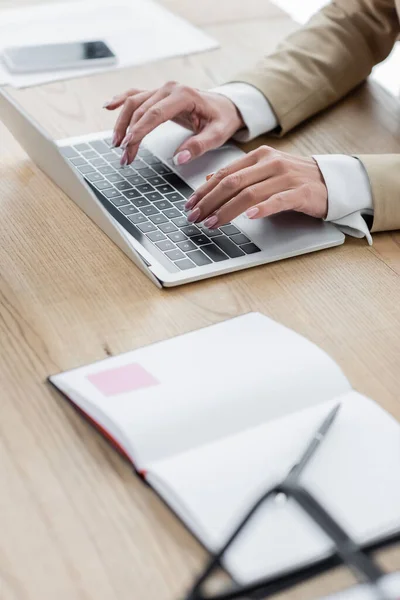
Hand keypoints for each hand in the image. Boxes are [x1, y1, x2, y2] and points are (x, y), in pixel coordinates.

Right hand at [103, 81, 244, 165]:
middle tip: (124, 157)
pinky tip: (108, 107)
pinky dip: (121, 101)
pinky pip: (135, 95)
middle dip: (129, 134)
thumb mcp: (217, 135)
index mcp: (184, 95)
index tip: (128, 145)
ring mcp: (162, 90)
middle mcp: (169, 89)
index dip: (140, 130)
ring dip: (122, 123)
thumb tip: (179, 159)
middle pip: (141, 110)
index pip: (156, 113)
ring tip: (117, 144)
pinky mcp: (157, 95)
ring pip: (133, 103)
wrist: (226, 106)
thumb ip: (198, 146)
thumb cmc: (222, 119)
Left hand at [184, 146, 327, 227]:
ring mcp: (287, 177)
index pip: (225, 173)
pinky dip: (262, 209)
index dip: (204, 191)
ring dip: (227, 210)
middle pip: (233, 183)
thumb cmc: (295, 179)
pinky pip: (278, 200)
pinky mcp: (301, 192)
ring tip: (213, 223)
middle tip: (195, 217)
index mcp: (260, 156)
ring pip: (250, 193)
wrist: (332, 181)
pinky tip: (249, 217)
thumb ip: (239, 175)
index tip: (190, 205)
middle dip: (209, 202)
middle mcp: (271, 163)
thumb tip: (209, 182)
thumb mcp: (265, 172)